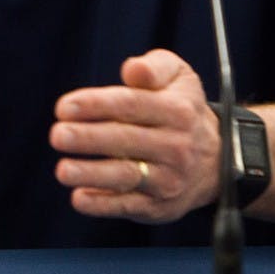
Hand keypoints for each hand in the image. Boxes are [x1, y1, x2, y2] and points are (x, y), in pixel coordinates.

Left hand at [49, 49, 219, 222]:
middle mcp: (176, 146)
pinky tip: (79, 197)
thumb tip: (130, 70)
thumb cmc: (183, 108)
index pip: (131, 105)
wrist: (217, 160)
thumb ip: (154, 67)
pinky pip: (128, 205)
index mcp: (177, 110)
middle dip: (88, 138)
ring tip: (63, 169)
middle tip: (57, 135)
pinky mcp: (159, 206)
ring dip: (92, 174)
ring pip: (126, 176)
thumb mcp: (179, 76)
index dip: (96, 105)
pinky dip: (103, 205)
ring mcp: (168, 179)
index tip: (64, 107)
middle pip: (125, 140)